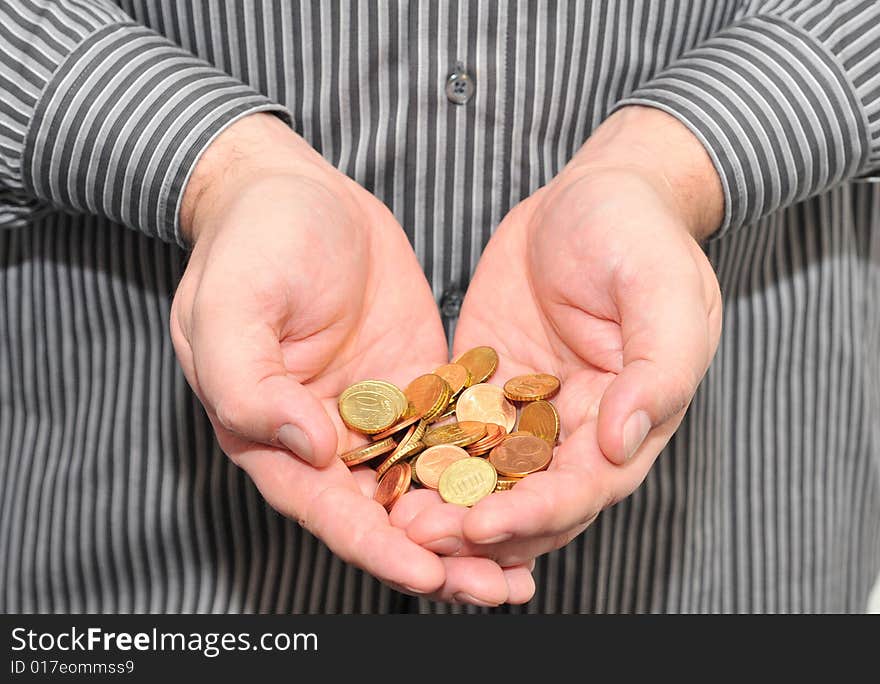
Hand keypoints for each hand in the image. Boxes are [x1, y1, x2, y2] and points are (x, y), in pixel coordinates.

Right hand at [170, 113, 533, 603]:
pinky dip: (487, 466)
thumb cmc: (251, 243)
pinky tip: (533, 486)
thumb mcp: (230, 306)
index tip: (429, 576)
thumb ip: (250, 383)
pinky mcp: (416, 380)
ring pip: (428, 484)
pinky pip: (455, 431)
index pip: (330, 509)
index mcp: (274, 433)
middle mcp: (328, 436)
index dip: (378, 549)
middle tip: (500, 590)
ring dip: (473, 524)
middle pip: (387, 514)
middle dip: (441, 556)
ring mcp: (378, 411)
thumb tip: (308, 446)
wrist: (293, 189)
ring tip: (527, 565)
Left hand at [401, 106, 723, 566]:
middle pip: (526, 499)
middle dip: (476, 525)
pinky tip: (383, 465)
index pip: (582, 489)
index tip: (484, 525)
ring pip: (483, 476)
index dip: (535, 514)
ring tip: (393, 517)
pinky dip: (422, 453)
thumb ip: (656, 370)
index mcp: (627, 421)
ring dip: (443, 503)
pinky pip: (450, 427)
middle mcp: (574, 430)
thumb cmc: (642, 236)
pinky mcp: (483, 384)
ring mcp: (524, 410)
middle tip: (419, 536)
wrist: (595, 193)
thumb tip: (623, 443)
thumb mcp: (664, 293)